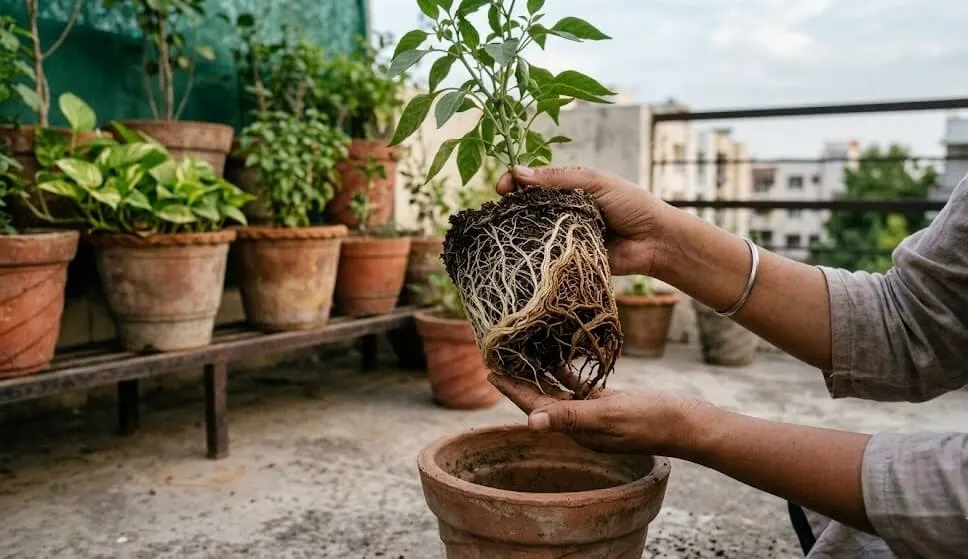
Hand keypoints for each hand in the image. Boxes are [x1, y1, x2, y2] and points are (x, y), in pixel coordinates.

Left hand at [488, 372, 715, 456]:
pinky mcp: (610, 403)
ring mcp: (595, 413)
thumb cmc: (653, 420)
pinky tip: (560, 355)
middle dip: (519, 379)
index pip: (535, 406)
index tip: (490, 370)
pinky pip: (581, 386)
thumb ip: (571, 417)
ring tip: (523, 352)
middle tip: (499, 356)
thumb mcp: (609, 415)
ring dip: (541, 373)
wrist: (691, 423)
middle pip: (542, 398)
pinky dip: (569, 371)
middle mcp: (581, 423)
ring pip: (560, 391)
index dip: (512, 389)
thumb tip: (531, 424)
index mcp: (576, 428)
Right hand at [496, 165, 670, 275]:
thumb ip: (559, 179)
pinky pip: (548, 256)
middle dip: (512, 208)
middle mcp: (563, 210)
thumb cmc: (631, 204)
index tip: (501, 188)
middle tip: (497, 212)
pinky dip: (538, 254)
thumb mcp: (595, 183)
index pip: (534, 182)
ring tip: (504, 232)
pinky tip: (523, 254)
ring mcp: (565, 235)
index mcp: (569, 188)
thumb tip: (518, 173)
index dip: (515, 183)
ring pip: (536, 232)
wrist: (655, 240)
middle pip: (530, 207)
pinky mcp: (569, 258)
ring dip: (521, 232)